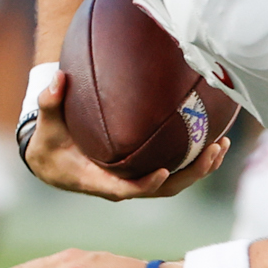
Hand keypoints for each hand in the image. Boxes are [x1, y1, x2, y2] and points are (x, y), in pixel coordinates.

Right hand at [20, 67, 233, 199]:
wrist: (51, 162)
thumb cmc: (49, 143)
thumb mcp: (45, 125)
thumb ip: (50, 103)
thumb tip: (57, 78)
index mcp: (98, 181)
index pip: (127, 189)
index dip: (146, 184)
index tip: (165, 172)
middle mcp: (122, 186)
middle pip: (163, 189)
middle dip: (191, 174)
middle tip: (212, 150)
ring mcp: (136, 181)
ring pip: (174, 183)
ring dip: (200, 168)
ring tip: (222, 145)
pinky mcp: (144, 173)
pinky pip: (175, 173)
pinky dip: (194, 161)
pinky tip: (213, 141)